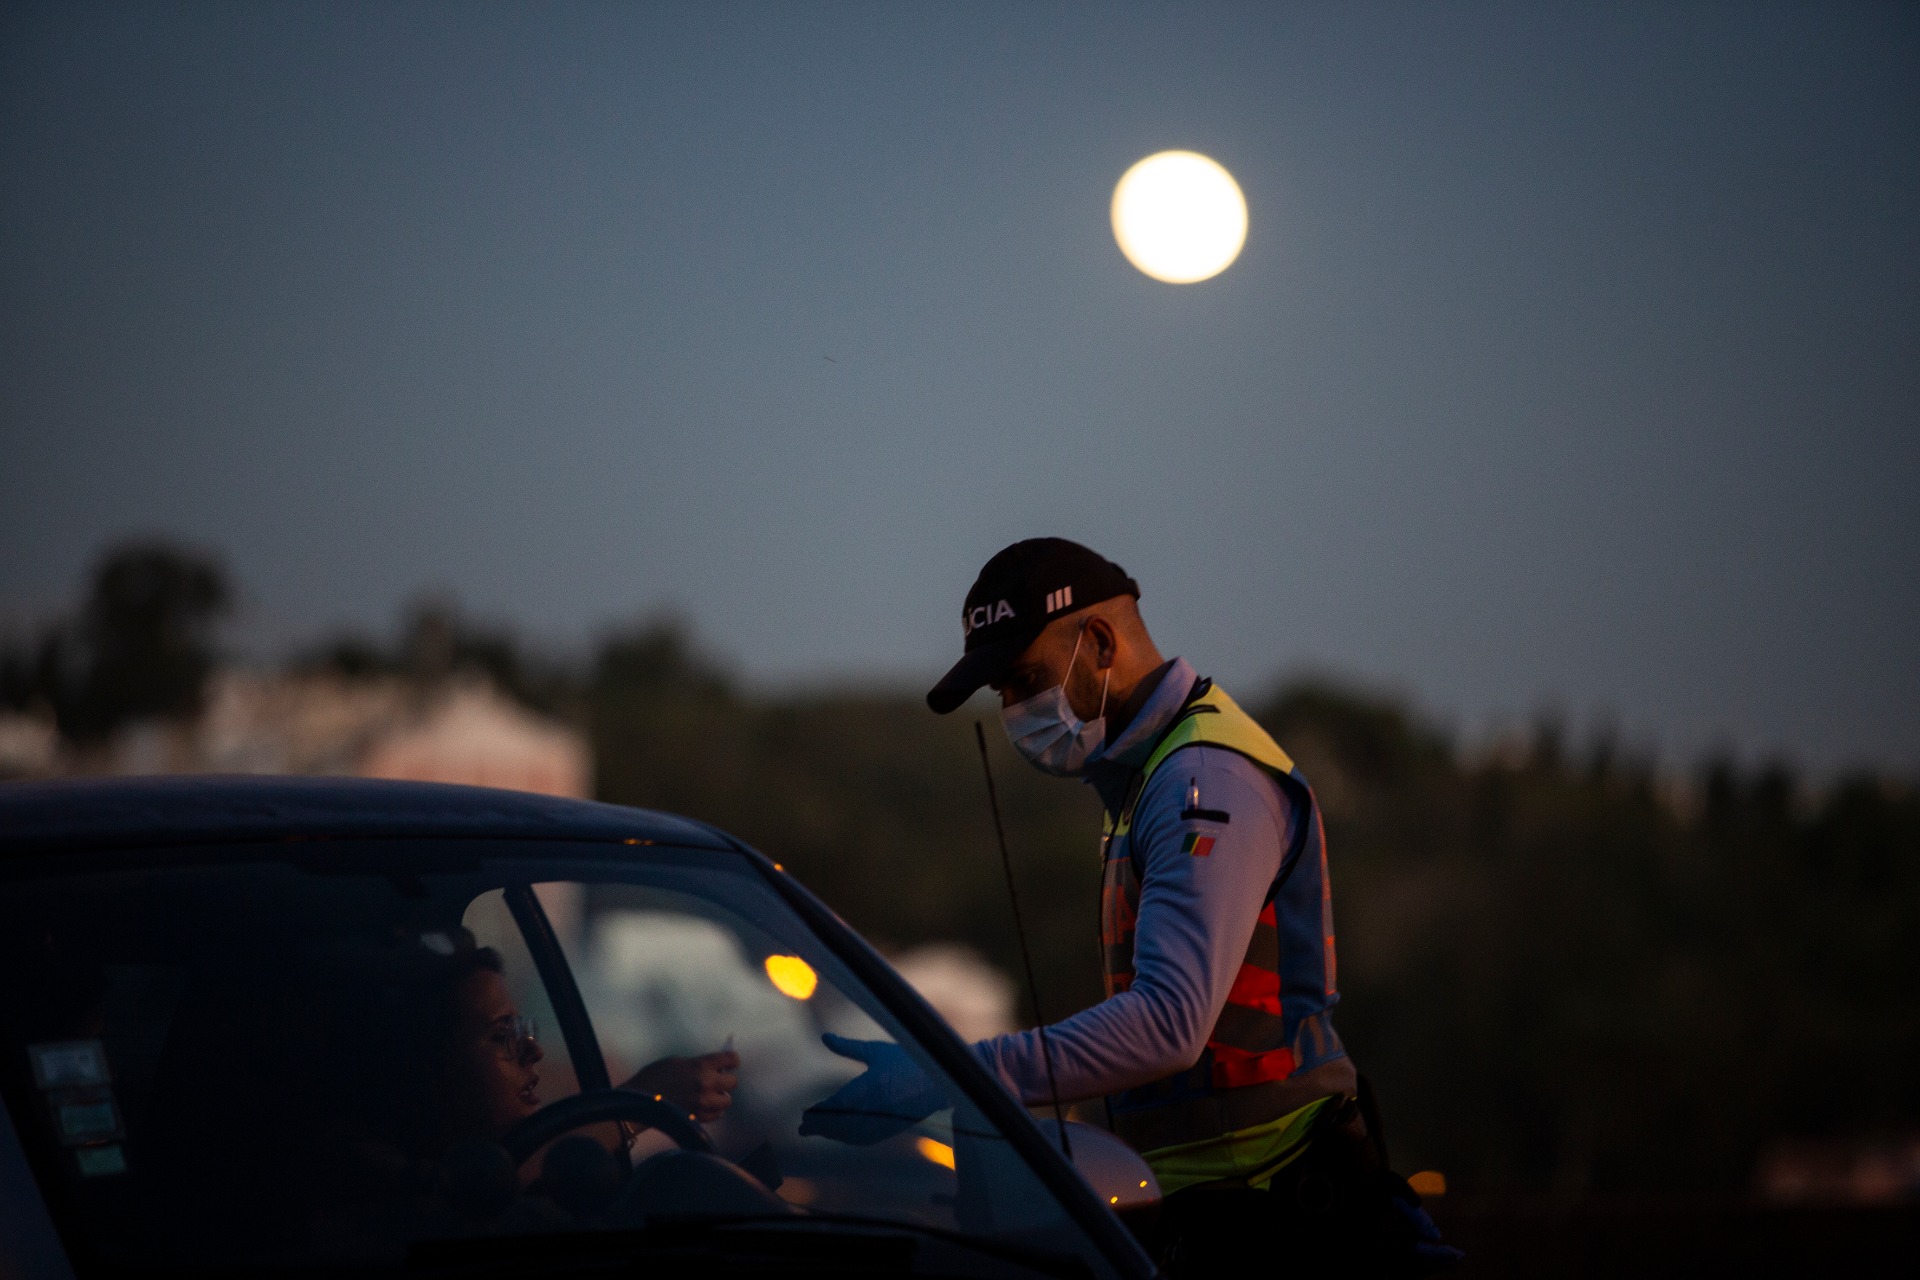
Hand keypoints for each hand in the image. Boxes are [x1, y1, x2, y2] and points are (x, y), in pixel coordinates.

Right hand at [624, 1047, 739, 1123]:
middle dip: (726, 1080)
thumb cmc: (654, 1076)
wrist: (640, 1100)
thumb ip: (697, 1064)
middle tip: (717, 1079)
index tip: (730, 1062)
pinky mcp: (698, 1117)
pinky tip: (704, 1105)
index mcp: (701, 1066)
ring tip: (710, 1095)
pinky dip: (713, 1110)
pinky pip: (717, 1114)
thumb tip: (713, 1067)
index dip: (732, 1060)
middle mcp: (706, 1084)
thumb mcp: (676, 1062)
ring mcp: (703, 1103)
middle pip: (733, 1082)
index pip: (730, 1059)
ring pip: (727, 1101)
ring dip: (720, 1097)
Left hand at [798, 1033, 945, 1145]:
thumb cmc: (907, 1059)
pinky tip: (839, 1135)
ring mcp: (885, 1120)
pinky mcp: (892, 1128)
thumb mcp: (877, 1050)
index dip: (820, 1111)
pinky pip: (866, 1139)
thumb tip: (825, 1037)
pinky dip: (849, 1139)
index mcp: (872, 1084)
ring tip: (816, 1131)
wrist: (940, 1079)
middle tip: (803, 1128)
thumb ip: (848, 1047)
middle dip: (820, 1127)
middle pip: (841, 1123)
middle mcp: (877, 1106)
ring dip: (832, 1135)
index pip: (838, 1104)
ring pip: (852, 1134)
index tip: (805, 1113)